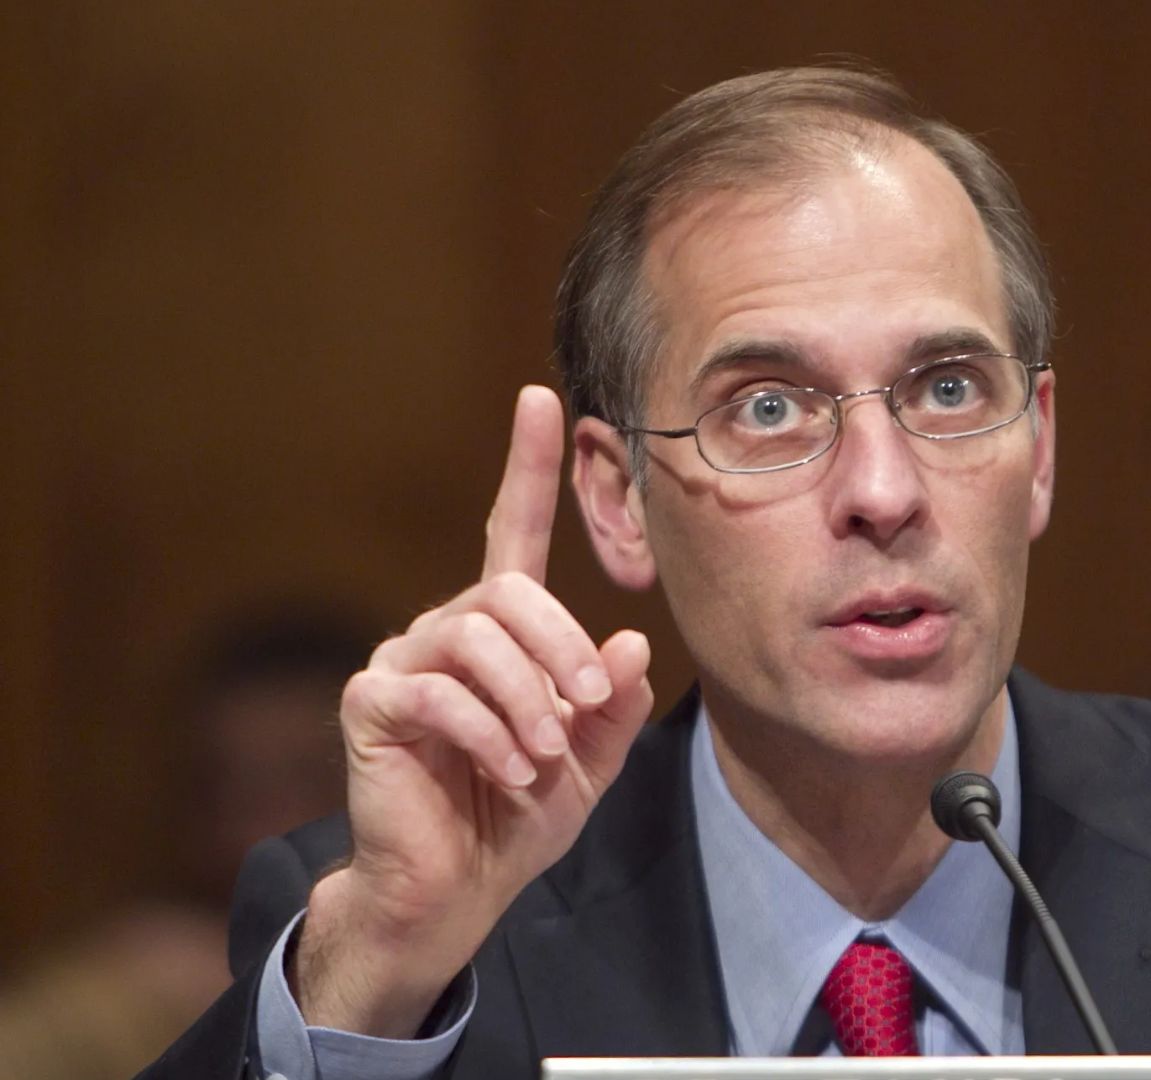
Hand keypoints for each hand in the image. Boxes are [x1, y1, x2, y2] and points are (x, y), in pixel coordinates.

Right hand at [292, 386, 653, 1036]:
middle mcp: (447, 631)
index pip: (511, 531)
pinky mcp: (373, 702)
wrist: (456, 888)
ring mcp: (403, 662)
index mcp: (502, 632)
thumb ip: (613, 704)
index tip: (539, 398)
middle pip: (509, 594)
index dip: (525, 465)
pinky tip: (509, 769)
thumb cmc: (520, 816)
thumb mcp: (592, 760)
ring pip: (476, 637)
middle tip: (584, 705)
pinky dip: (489, 733)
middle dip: (561, 647)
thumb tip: (630, 643)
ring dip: (527, 698)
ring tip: (543, 755)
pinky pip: (440, 691)